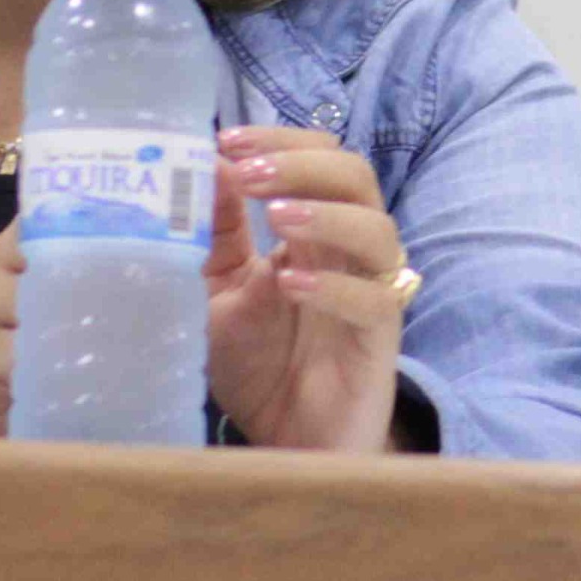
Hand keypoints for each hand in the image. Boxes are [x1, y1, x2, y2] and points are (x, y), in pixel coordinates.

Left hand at [205, 128, 408, 451]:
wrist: (284, 440)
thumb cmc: (257, 364)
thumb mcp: (217, 293)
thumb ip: (216, 237)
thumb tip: (201, 169)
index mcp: (312, 232)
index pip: (320, 159)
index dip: (282, 140)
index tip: (227, 140)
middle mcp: (348, 251)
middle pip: (356, 177)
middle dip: (303, 164)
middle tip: (248, 172)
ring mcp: (370, 291)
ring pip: (377, 229)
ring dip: (327, 214)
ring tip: (276, 218)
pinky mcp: (379, 338)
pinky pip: (373, 299)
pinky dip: (333, 286)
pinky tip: (290, 286)